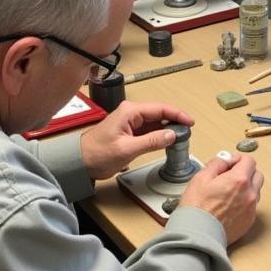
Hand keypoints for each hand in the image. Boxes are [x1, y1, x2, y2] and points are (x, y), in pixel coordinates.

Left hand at [79, 103, 193, 180]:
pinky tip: (168, 140)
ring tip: (182, 136)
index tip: (190, 122)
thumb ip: (152, 141)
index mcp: (130, 112)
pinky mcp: (130, 131)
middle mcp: (131, 113)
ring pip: (156, 121)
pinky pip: (150, 129)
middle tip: (188, 131)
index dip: (177, 114)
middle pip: (159, 113)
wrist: (80, 162)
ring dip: (169, 128)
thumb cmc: (97, 154)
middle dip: (175, 121)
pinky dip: (160, 134)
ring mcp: (130, 122)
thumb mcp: (127, 149)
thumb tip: (172, 135)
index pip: (160, 108)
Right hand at [180, 151, 262, 244]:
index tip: (229, 164)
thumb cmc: (196, 208)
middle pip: (257, 175)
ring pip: (255, 191)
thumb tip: (226, 159)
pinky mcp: (249, 222)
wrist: (197, 235)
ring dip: (246, 188)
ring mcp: (251, 209)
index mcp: (239, 180)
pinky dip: (244, 203)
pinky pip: (251, 206)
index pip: (249, 160)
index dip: (237, 160)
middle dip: (245, 173)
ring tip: (228, 193)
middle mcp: (250, 194)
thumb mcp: (201, 177)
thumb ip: (217, 163)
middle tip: (230, 177)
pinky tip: (228, 207)